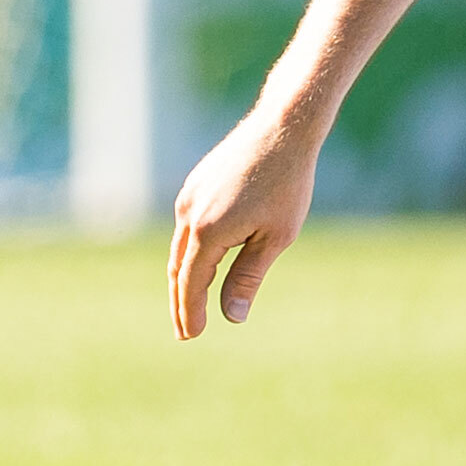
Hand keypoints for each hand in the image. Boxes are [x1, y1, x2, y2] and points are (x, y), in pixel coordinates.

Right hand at [169, 103, 324, 339]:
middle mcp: (189, 214)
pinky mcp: (196, 184)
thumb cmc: (287, 185)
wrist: (282, 129)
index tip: (191, 335)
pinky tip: (199, 261)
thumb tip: (231, 315)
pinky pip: (185, 226)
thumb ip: (248, 277)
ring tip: (189, 302)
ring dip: (183, 277)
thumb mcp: (275, 238)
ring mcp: (189, 196)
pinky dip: (188, 251)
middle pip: (178, 268)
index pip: (191, 283)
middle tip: (185, 331)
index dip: (190, 311)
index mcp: (207, 232)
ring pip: (179, 247)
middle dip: (181, 301)